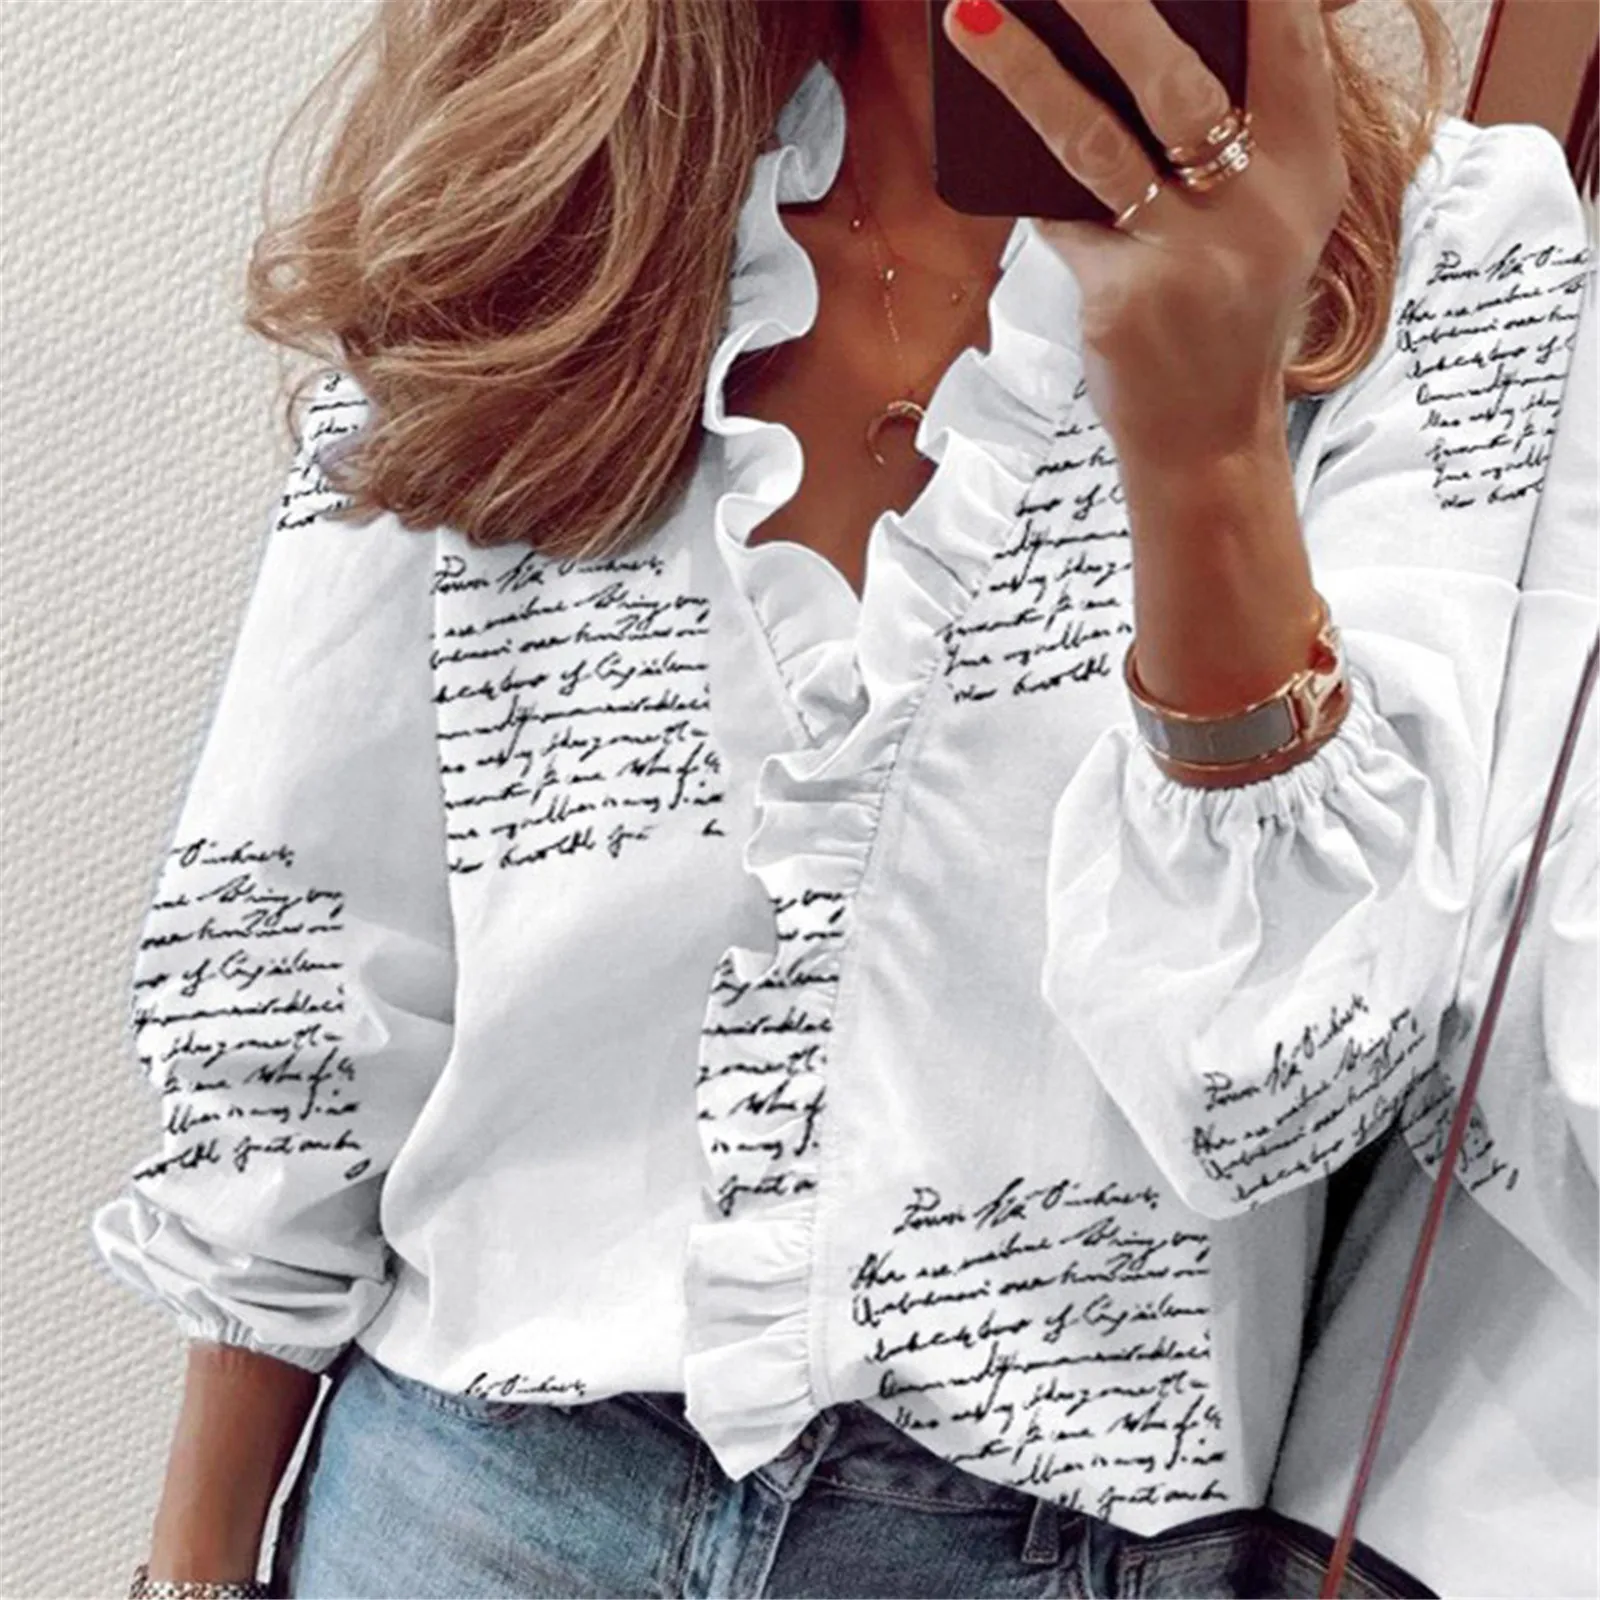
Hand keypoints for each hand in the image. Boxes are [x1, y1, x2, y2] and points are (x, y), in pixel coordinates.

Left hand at [940, 0, 1351, 464]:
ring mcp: (1193, 256)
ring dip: (1025, 72)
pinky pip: (1060, 219)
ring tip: (968, 15)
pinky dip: (1026, 184)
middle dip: (1110, 6)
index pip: (1288, 36)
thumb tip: (1121, 43)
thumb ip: (1236, 137)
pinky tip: (985, 136)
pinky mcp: (1129, 299)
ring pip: (1096, 141)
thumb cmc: (1225, 312)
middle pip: (1178, 78)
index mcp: (1312, 167)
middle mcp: (1264, 205)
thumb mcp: (1264, 220)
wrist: (1207, 438)